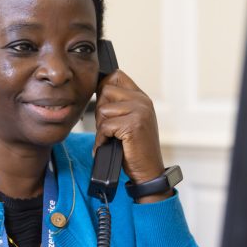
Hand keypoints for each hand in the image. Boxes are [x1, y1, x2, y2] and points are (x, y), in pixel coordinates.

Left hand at [94, 70, 171, 201]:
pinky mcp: (133, 125)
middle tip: (110, 128)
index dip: (104, 88)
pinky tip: (109, 145)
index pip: (116, 75)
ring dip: (101, 127)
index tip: (105, 106)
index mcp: (141, 97)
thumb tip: (98, 90)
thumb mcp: (131, 120)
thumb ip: (120, 104)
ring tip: (112, 137)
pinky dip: (102, 139)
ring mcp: (139, 112)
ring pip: (103, 109)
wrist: (148, 170)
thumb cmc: (136, 148)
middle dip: (101, 110)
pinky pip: (104, 126)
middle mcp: (142, 101)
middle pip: (105, 90)